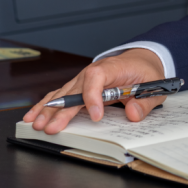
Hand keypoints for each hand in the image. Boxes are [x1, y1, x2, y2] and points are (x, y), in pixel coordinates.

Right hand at [23, 48, 165, 134]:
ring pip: (62, 93)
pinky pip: (60, 95)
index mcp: (113, 67)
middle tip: (52, 127)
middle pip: (74, 89)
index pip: (98, 77)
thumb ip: (145, 101)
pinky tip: (32, 115)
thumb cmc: (145, 71)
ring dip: (48, 109)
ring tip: (36, 123)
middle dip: (62, 110)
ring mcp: (83, 79)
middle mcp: (94, 71)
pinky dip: (45, 105)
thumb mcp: (154, 86)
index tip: (97, 115)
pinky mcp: (78, 87)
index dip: (93, 96)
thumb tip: (132, 115)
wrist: (140, 59)